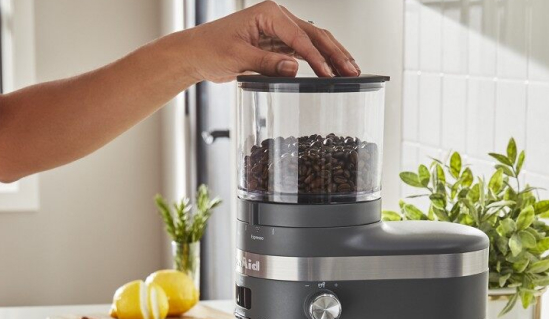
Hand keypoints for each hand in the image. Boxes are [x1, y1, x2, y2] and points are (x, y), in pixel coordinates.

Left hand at [177, 1, 359, 83]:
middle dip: (335, 53)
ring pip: (313, 42)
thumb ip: (266, 63)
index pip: (300, 37)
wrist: (195, 53)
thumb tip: (295, 68)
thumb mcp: (237, 58)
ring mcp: (279, 30)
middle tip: (353, 71)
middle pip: (315, 35)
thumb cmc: (210, 49)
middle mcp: (277, 18)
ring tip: (350, 71)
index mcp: (269, 14)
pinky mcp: (277, 43)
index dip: (317, 57)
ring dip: (331, 56)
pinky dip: (318, 61)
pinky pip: (303, 50)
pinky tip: (330, 70)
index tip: (329, 74)